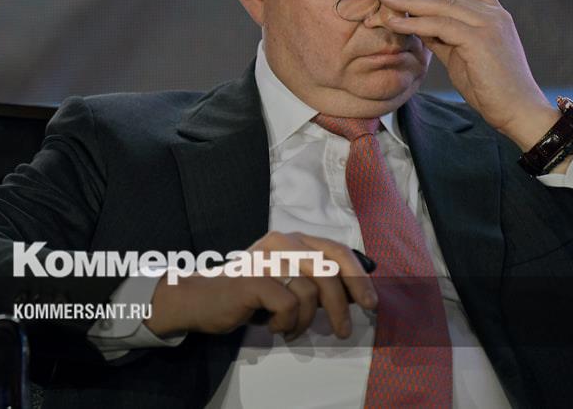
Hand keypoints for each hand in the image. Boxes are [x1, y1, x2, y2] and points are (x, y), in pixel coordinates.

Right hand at [144, 231, 376, 340]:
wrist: (202, 299)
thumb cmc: (250, 293)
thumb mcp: (288, 281)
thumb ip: (317, 280)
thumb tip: (358, 292)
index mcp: (294, 239)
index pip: (337, 251)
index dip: (358, 277)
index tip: (370, 304)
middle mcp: (282, 242)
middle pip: (328, 272)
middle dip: (341, 307)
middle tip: (343, 332)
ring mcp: (267, 258)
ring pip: (309, 294)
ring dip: (304, 322)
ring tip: (290, 330)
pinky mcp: (253, 279)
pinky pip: (287, 306)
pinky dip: (285, 324)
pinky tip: (273, 326)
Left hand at [378, 0, 559, 149]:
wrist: (518, 111)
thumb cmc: (491, 88)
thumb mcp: (461, 56)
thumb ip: (443, 38)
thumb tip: (417, 25)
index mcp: (493, 13)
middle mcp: (494, 13)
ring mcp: (489, 24)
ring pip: (442, 3)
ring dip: (409, 1)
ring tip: (384, 1)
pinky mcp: (480, 40)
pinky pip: (441, 25)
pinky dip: (416, 23)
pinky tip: (397, 24)